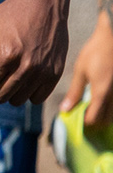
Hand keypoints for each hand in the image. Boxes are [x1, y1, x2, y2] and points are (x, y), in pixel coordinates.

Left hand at [0, 0, 70, 105]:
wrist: (43, 3)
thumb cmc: (6, 15)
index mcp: (5, 54)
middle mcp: (27, 66)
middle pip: (0, 96)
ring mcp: (44, 71)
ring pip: (18, 101)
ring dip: (10, 90)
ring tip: (10, 71)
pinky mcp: (56, 73)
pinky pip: (37, 99)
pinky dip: (28, 91)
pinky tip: (25, 75)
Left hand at [62, 9, 112, 123]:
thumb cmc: (97, 51)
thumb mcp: (81, 69)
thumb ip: (74, 91)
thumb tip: (65, 109)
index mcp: (102, 93)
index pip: (93, 120)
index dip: (83, 122)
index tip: (75, 116)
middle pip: (106, 121)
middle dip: (94, 121)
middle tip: (83, 113)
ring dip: (104, 115)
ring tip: (92, 106)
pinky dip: (110, 107)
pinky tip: (103, 98)